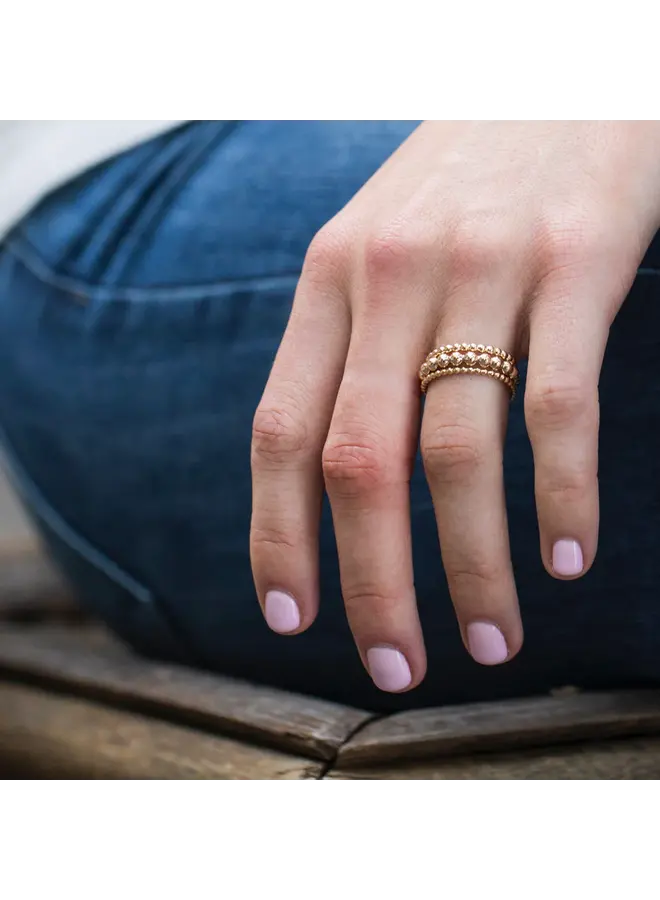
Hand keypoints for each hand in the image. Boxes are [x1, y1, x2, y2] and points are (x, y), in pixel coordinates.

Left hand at [250, 120, 659, 691]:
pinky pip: (559, 408)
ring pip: (458, 452)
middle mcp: (390, 279)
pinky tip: (569, 556)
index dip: (278, 535)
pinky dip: (563, 496)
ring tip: (493, 639)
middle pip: (360, 462)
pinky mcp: (576, 263)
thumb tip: (332, 478)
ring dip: (472, 566)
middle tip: (395, 667)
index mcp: (328, 282)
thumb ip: (345, 349)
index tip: (292, 619)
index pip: (280, 431)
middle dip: (371, 583)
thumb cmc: (459, 186)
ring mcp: (483, 270)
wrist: (554, 81)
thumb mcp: (372, 251)